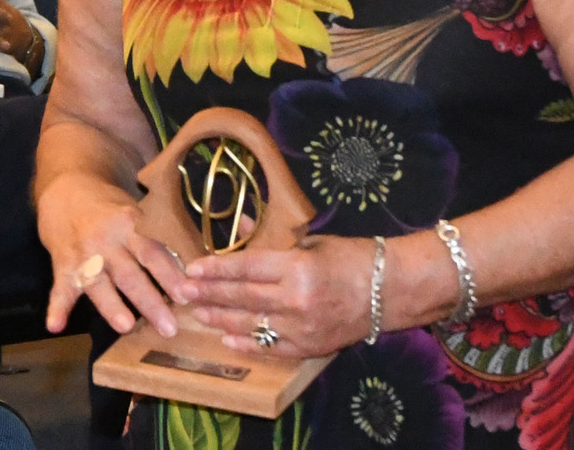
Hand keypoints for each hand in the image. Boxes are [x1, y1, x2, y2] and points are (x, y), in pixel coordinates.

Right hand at [37, 172, 187, 337]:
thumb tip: (190, 267)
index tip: (186, 295)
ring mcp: (82, 253)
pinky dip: (57, 308)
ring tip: (126, 327)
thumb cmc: (109, 206)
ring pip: (98, 284)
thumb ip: (155, 239)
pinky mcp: (62, 264)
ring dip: (112, 306)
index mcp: (129, 224)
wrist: (66, 186)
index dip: (170, 274)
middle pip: (130, 274)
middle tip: (169, 328)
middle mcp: (106, 240)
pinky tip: (56, 326)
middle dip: (150, 302)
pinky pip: (59, 288)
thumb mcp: (134, 212)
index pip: (153, 252)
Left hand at [180, 235, 374, 359]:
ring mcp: (303, 326)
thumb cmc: (352, 257)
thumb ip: (272, 240)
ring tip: (197, 312)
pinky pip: (272, 347)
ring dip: (221, 318)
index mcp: (298, 266)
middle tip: (182, 291)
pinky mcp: (310, 347)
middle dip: (209, 294)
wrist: (391, 290)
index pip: (247, 267)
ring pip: (252, 323)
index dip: (217, 269)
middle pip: (243, 296)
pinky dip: (248, 344)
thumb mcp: (311, 241)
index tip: (193, 268)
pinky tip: (227, 338)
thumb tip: (236, 226)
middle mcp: (297, 299)